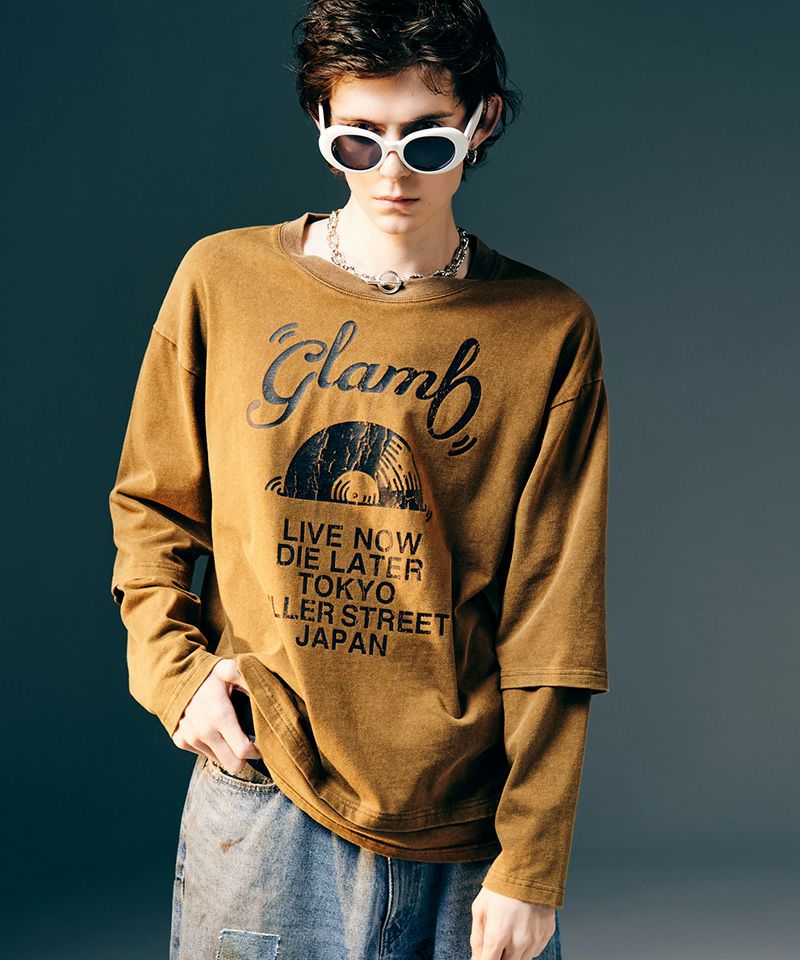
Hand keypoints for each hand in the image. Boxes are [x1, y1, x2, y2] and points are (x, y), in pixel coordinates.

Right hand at [171, 658, 262, 774]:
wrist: (174, 675)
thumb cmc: (206, 673)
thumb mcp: (229, 669)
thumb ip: (248, 678)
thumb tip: (268, 689)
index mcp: (219, 715)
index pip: (243, 750)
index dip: (258, 751)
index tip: (263, 745)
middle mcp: (203, 731)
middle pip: (233, 765)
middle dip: (245, 758)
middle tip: (250, 745)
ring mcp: (190, 738)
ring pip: (219, 760)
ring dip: (227, 751)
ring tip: (230, 733)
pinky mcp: (181, 741)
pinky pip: (203, 753)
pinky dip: (211, 747)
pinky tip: (213, 730)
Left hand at [470, 887, 555, 959]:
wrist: (531, 868)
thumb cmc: (502, 886)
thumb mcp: (480, 908)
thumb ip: (477, 938)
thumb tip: (475, 958)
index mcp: (497, 935)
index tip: (484, 956)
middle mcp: (518, 942)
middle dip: (498, 956)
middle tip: (497, 941)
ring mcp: (534, 940)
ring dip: (512, 954)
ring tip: (508, 932)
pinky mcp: (546, 935)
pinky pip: (534, 951)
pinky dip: (526, 947)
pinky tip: (521, 929)